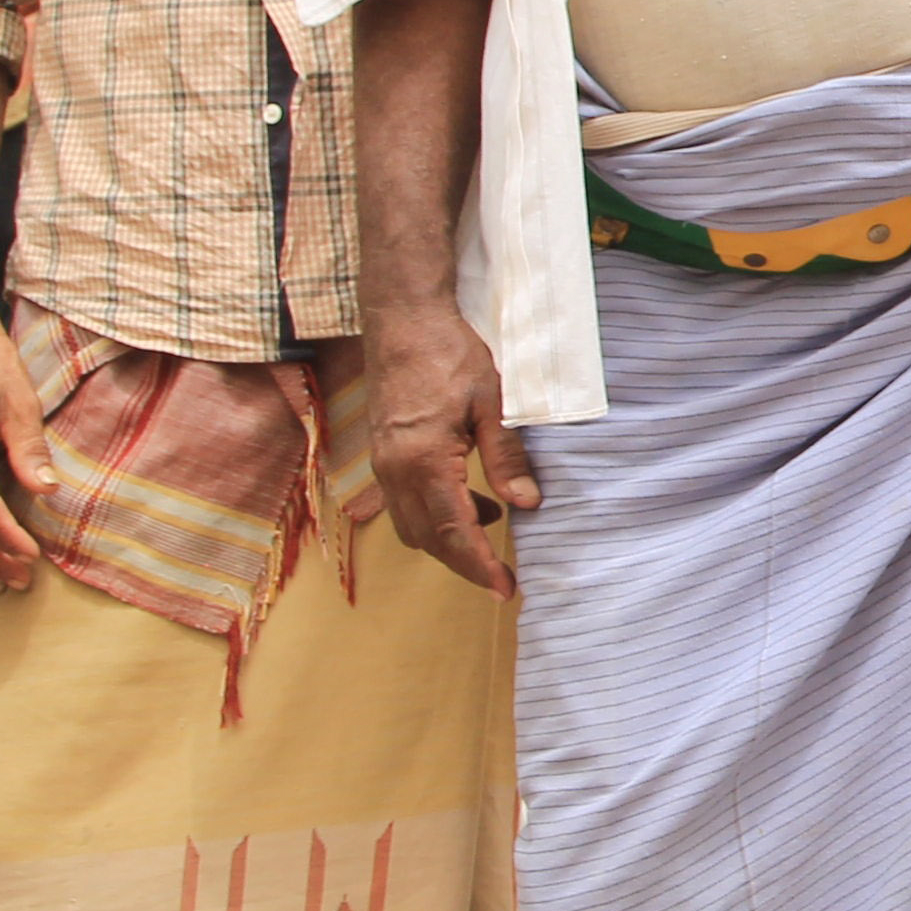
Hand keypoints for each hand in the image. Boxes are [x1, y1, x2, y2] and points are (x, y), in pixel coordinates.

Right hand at [368, 296, 536, 596]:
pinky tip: (468, 500)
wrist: (404, 321)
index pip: (454, 533)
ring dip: (449, 539)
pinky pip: (404, 504)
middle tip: (503, 576)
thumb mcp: (491, 404)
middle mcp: (396, 472)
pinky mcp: (383, 455)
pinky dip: (434, 516)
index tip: (505, 590)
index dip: (480, 567)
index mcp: (424, 462)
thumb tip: (527, 505)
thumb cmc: (450, 354)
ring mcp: (383, 465)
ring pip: (413, 527)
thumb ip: (506, 459)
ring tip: (493, 524)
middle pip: (430, 540)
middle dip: (465, 563)